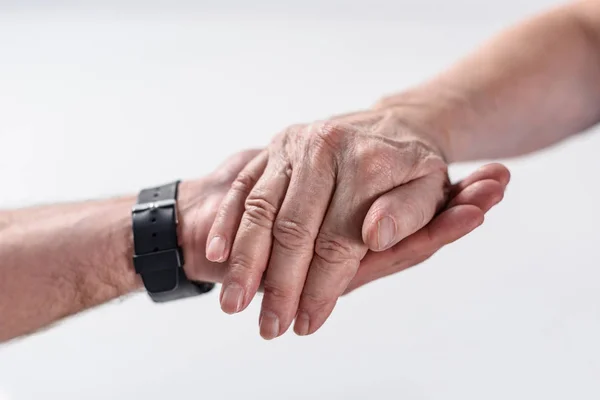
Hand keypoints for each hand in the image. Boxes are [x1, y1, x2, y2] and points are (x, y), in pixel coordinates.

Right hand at [176, 149, 506, 293]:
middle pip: (294, 229)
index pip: (337, 240)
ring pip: (260, 209)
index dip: (322, 287)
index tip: (306, 323)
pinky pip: (243, 188)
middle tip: (268, 327)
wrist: (392, 125)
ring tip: (233, 303)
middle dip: (279, 284)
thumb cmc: (411, 170)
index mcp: (367, 165)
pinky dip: (228, 223)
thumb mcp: (429, 192)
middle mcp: (324, 150)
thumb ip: (409, 218)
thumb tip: (374, 236)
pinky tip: (217, 255)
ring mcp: (292, 146)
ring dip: (244, 261)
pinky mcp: (271, 149)